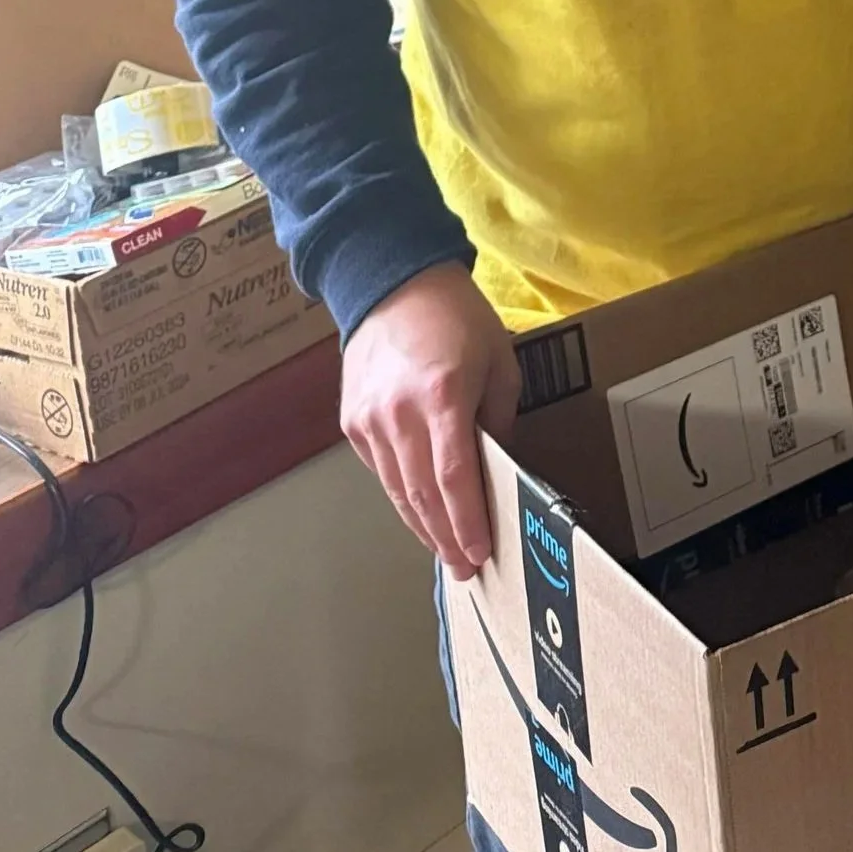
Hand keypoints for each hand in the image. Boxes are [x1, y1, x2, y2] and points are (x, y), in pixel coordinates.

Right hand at [341, 261, 520, 576]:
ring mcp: (369, 421)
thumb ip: (499, 418)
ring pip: (397, 490)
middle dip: (446, 538)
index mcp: (441, 398)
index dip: (466, 522)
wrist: (395, 284)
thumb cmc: (458, 318)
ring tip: (447, 551)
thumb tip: (497, 465)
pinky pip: (382, 470)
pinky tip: (421, 512)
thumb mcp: (499, 361)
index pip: (454, 478)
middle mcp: (399, 415)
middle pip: (422, 495)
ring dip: (422, 526)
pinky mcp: (353, 422)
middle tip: (467, 567)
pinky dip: (402, 495)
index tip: (480, 553)